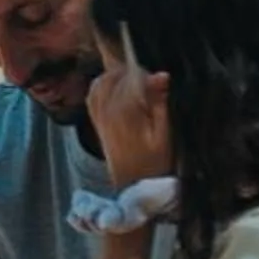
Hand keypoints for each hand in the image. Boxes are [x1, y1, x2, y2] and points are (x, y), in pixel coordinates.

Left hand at [85, 38, 172, 187]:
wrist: (133, 187)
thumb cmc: (155, 162)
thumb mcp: (165, 134)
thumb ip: (160, 103)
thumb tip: (161, 74)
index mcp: (124, 111)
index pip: (130, 76)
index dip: (146, 73)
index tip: (159, 81)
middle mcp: (105, 110)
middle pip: (113, 75)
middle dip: (131, 71)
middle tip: (149, 83)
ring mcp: (98, 115)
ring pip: (100, 81)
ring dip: (117, 76)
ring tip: (135, 83)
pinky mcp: (96, 120)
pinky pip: (93, 94)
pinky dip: (104, 85)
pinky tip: (118, 89)